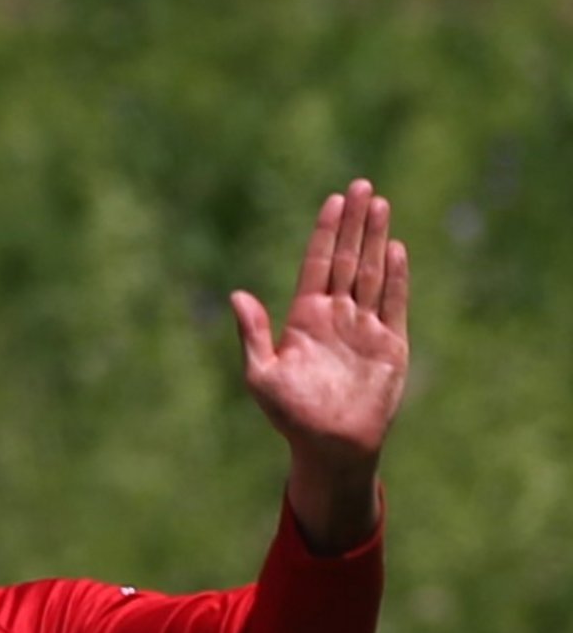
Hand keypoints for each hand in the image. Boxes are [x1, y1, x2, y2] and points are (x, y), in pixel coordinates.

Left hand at [229, 179, 409, 548]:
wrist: (330, 447)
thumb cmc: (290, 416)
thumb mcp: (261, 375)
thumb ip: (252, 334)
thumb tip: (236, 294)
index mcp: (304, 318)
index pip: (316, 264)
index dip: (325, 232)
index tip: (332, 200)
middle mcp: (336, 316)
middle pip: (347, 258)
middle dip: (354, 223)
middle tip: (361, 186)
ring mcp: (365, 327)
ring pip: (372, 273)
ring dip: (376, 239)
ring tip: (380, 204)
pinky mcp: (390, 344)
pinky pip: (394, 303)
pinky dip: (397, 277)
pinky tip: (396, 248)